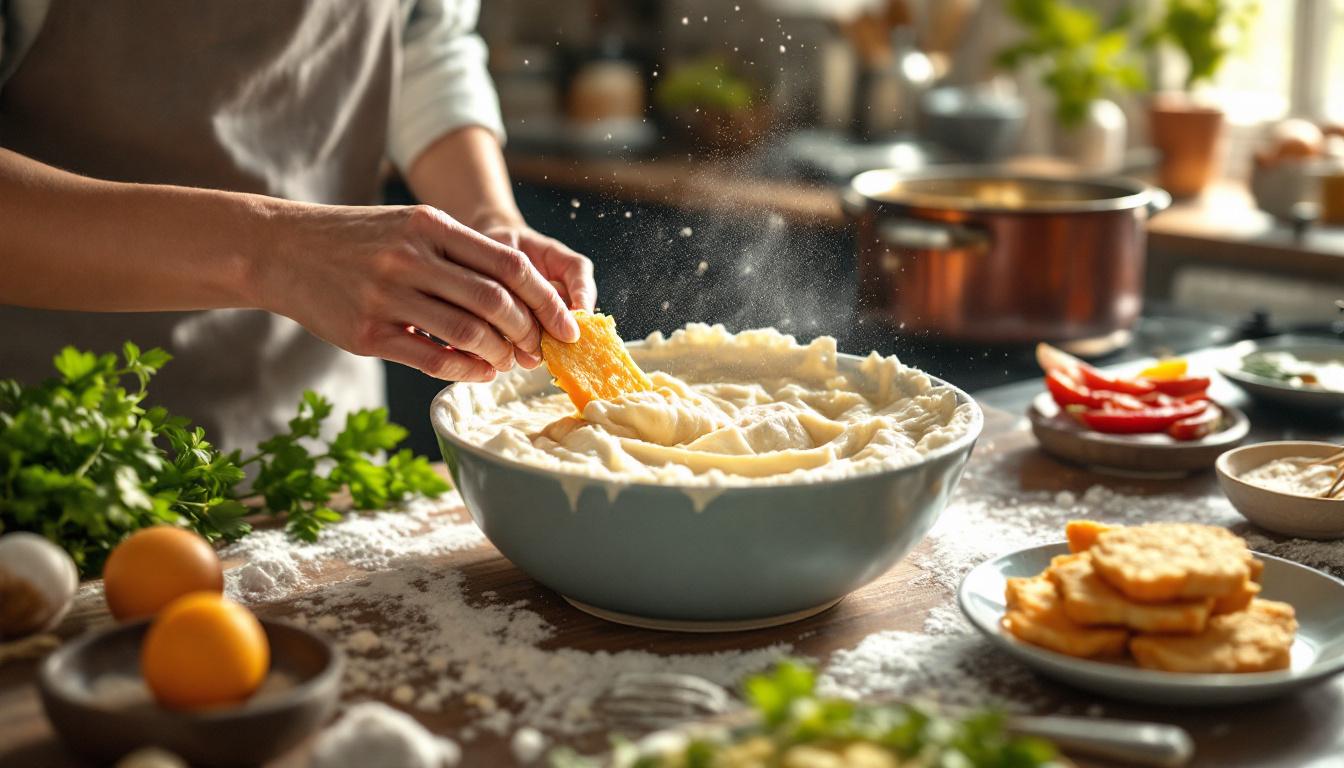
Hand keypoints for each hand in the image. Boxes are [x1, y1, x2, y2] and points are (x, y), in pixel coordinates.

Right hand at [259, 204, 579, 381]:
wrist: (281, 249)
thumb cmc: (358, 240)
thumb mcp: (411, 227)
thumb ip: (461, 254)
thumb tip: (521, 299)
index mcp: (431, 226)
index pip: (510, 265)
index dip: (547, 299)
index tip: (568, 324)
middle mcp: (411, 258)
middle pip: (496, 301)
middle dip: (529, 332)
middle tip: (540, 349)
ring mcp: (387, 296)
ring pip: (468, 333)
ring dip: (500, 354)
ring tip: (510, 361)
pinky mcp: (367, 333)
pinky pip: (433, 359)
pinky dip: (466, 370)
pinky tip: (480, 372)